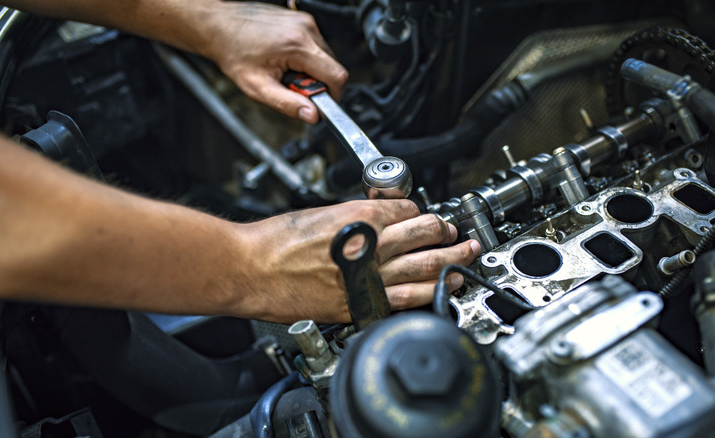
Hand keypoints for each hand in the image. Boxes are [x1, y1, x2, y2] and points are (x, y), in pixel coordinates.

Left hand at [201, 2, 347, 123]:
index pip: (337, 76)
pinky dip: (305, 58)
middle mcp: (306, 29)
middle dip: (317, 83)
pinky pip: (316, 46)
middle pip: (333, 66)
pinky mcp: (302, 20)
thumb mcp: (258, 87)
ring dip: (311, 70)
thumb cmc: (233, 53)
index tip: (318, 102)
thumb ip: (288, 104)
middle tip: (292, 86)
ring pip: (325, 57)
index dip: (333, 95)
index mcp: (298, 45)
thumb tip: (312, 115)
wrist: (219, 27)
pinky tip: (285, 59)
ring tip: (285, 70)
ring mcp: (305, 22)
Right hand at [236, 200, 480, 322]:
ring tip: (464, 259)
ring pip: (426, 268)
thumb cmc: (275, 241)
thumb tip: (378, 219)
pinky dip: (429, 293)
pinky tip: (442, 290)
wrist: (250, 269)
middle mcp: (372, 245)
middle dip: (447, 233)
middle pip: (427, 234)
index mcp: (362, 216)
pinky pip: (405, 299)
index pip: (408, 210)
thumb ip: (355, 216)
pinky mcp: (359, 304)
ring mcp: (369, 277)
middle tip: (457, 234)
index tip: (424, 217)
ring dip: (451, 262)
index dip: (420, 212)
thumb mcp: (321, 213)